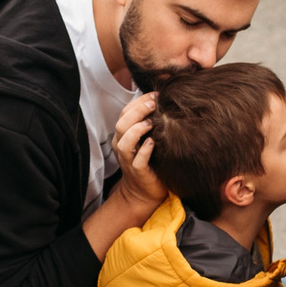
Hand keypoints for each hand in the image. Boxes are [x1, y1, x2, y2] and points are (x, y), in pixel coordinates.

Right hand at [112, 92, 164, 209]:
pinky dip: (144, 151)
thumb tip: (164, 102)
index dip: (138, 101)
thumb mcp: (147, 138)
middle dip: (137, 111)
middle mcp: (123, 146)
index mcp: (123, 135)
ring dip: (137, 130)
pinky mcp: (138, 172)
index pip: (125, 112)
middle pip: (121, 124)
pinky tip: (153, 143)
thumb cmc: (150, 161)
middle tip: (154, 104)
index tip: (156, 94)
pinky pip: (138, 161)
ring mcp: (128, 160)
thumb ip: (150, 123)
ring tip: (151, 123)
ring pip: (124, 142)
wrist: (145, 192)